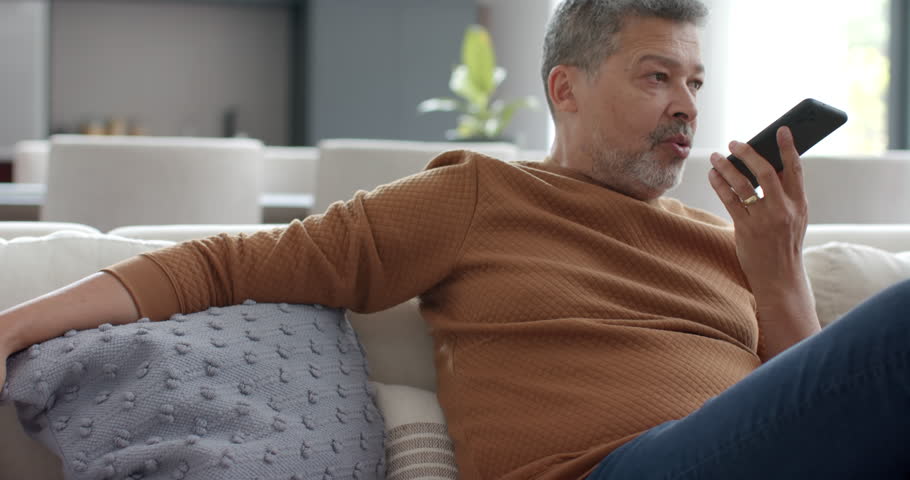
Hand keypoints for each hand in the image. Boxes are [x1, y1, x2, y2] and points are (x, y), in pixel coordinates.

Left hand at [707, 126, 808, 295]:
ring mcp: (764, 220)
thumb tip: (769, 165)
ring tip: (717, 156)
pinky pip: (729, 200)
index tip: (781, 130)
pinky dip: (719, 184)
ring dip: (727, 167)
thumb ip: (786, 194)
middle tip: (735, 142)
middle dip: (748, 153)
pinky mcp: (746, 229)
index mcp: (800, 204)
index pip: (795, 169)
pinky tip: (713, 175)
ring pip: (742, 184)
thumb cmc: (784, 243)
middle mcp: (783, 209)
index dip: (788, 147)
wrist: (780, 277)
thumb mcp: (795, 218)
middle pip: (765, 172)